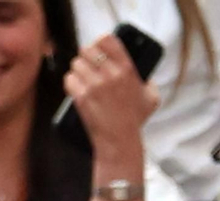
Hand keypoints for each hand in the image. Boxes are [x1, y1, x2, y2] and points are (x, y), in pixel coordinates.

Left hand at [67, 34, 155, 165]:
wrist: (120, 141)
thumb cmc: (134, 121)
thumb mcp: (151, 100)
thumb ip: (149, 84)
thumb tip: (146, 77)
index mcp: (127, 70)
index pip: (107, 39)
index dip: (100, 43)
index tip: (99, 51)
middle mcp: (111, 74)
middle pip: (86, 49)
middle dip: (86, 58)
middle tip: (90, 69)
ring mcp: (95, 85)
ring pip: (76, 64)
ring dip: (79, 72)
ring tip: (86, 84)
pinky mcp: (82, 95)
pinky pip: (69, 79)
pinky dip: (71, 85)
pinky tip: (80, 93)